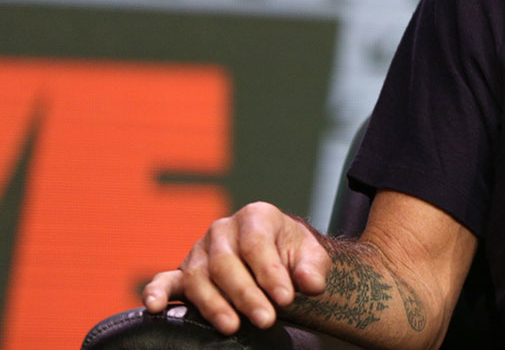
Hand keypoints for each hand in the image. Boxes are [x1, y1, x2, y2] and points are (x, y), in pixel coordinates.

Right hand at [142, 202, 329, 332]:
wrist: (278, 258)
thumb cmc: (293, 256)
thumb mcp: (311, 257)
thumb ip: (312, 268)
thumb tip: (309, 284)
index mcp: (255, 216)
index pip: (256, 244)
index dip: (269, 273)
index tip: (285, 299)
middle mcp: (223, 229)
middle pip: (227, 263)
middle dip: (246, 295)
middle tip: (266, 320)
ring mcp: (199, 250)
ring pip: (200, 277)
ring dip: (215, 305)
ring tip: (233, 326)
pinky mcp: (183, 272)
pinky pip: (164, 280)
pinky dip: (157, 293)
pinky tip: (155, 307)